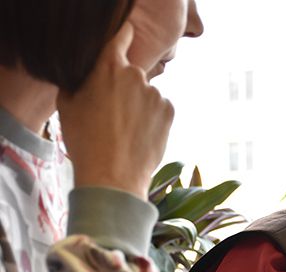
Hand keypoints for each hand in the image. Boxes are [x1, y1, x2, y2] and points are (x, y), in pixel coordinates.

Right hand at [57, 22, 173, 199]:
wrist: (113, 174)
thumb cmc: (85, 141)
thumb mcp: (67, 105)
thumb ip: (80, 80)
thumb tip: (87, 74)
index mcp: (108, 68)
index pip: (120, 38)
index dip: (123, 36)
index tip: (127, 36)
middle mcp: (136, 75)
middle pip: (132, 75)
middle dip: (124, 89)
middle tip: (112, 115)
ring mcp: (155, 93)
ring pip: (146, 95)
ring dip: (139, 106)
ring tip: (125, 131)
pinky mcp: (169, 111)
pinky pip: (159, 109)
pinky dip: (152, 119)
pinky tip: (139, 135)